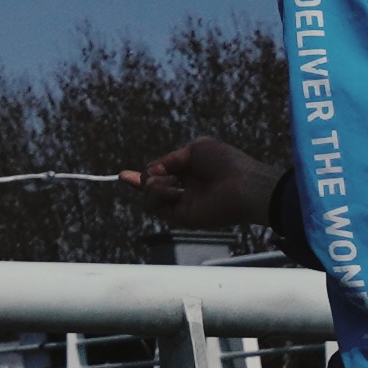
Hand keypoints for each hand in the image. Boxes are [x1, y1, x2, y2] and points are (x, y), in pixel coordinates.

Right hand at [129, 137, 284, 234]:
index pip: (161, 175)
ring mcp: (182, 204)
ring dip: (152, 184)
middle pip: (149, 187)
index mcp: (190, 173)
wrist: (243, 185)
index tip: (124, 175)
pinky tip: (174, 189)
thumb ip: (170, 160)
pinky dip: (157, 193)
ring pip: (148, 196)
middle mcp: (184, 189)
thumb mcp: (195, 150)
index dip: (143, 175)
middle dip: (143, 178)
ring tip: (172, 181)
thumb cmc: (226, 163)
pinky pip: (154, 205)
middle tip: (161, 174)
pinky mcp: (181, 217)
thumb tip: (150, 171)